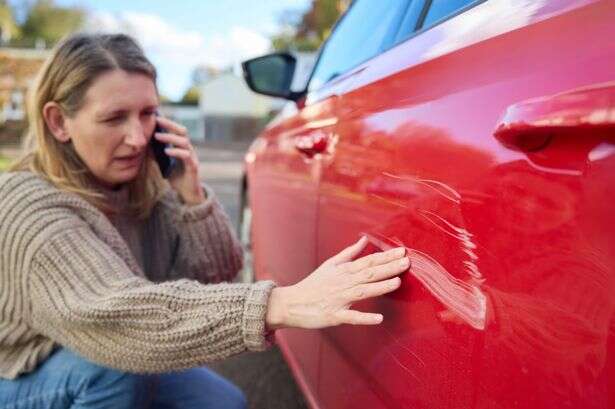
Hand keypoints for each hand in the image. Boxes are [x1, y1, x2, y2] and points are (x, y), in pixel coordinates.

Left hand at [154, 116, 204, 204]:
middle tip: (157, 120)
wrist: (187, 193)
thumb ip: (156, 153)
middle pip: (182, 131)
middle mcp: (189, 149)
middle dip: (170, 124)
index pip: (176, 130)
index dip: (167, 122)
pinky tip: (166, 151)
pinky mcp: (193, 166)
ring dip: (170, 137)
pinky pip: (186, 155)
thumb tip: (143, 143)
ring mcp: (192, 157)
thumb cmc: (176, 176)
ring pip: (184, 142)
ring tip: (157, 136)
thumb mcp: (163, 163)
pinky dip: (176, 152)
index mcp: (182, 147)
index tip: (155, 116)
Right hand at [266, 236, 408, 329]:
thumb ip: (349, 253)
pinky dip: (365, 318)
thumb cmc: (313, 284)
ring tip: (397, 282)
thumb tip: (364, 239)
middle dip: (388, 268)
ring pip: (363, 292)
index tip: (402, 252)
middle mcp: (343, 283)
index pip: (368, 261)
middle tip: (406, 262)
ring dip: (380, 287)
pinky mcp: (335, 316)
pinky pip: (351, 317)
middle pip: (369, 274)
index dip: (385, 257)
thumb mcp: (330, 264)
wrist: (292, 303)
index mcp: (343, 271)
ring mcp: (339, 300)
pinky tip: (378, 318)